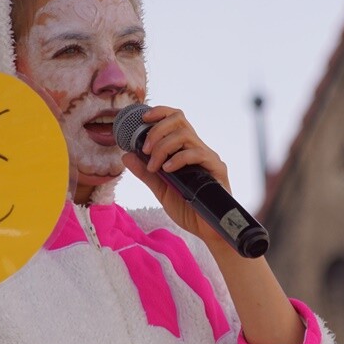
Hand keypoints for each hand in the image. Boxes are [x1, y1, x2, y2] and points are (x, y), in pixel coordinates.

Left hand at [120, 105, 230, 246]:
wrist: (208, 231)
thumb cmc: (189, 209)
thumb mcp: (161, 189)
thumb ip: (145, 172)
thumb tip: (126, 155)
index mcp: (186, 149)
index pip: (176, 119)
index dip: (160, 112)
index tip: (143, 119)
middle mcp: (198, 148)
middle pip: (179, 120)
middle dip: (157, 130)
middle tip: (145, 149)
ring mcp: (208, 157)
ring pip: (185, 134)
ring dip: (163, 147)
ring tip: (154, 166)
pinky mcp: (217, 169)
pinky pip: (197, 154)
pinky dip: (178, 159)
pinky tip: (167, 171)